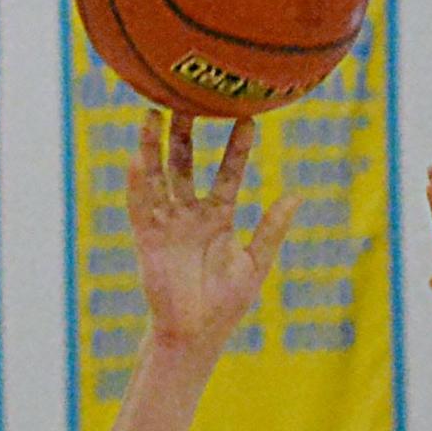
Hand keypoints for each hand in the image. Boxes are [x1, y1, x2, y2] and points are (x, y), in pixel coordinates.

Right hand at [127, 111, 298, 363]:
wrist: (195, 334)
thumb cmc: (225, 305)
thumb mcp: (254, 263)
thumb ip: (271, 229)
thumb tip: (295, 196)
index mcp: (218, 218)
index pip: (228, 173)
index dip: (236, 147)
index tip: (246, 117)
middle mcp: (190, 215)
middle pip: (185, 163)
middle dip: (187, 131)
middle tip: (189, 96)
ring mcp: (167, 224)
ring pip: (159, 176)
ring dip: (154, 145)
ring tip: (152, 111)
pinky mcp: (149, 240)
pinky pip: (141, 206)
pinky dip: (138, 182)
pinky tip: (136, 156)